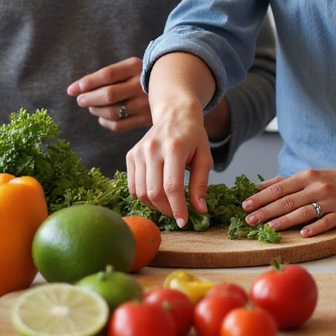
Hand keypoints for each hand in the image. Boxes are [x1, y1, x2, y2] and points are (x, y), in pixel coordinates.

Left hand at [68, 57, 150, 131]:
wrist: (172, 86)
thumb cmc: (140, 76)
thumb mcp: (129, 67)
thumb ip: (108, 75)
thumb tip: (77, 88)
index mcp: (135, 67)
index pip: (107, 74)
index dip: (87, 83)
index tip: (72, 89)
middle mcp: (142, 85)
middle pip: (109, 94)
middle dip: (89, 98)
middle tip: (80, 100)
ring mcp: (146, 104)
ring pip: (113, 112)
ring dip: (96, 111)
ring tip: (91, 107)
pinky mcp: (147, 119)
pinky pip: (120, 125)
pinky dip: (105, 123)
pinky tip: (102, 118)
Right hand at [126, 99, 211, 226]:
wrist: (174, 113)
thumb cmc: (193, 136)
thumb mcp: (204, 157)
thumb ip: (201, 184)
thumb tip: (200, 210)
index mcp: (174, 147)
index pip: (172, 186)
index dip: (178, 208)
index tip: (184, 222)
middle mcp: (152, 149)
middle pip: (154, 192)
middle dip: (167, 210)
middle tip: (178, 214)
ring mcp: (138, 152)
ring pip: (141, 192)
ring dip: (155, 206)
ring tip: (169, 205)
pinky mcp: (130, 156)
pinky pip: (133, 186)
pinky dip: (143, 197)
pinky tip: (157, 194)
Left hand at [240, 167, 335, 237]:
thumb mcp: (312, 175)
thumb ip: (287, 181)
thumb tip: (262, 185)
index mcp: (307, 177)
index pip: (279, 188)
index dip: (261, 197)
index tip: (245, 206)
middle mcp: (316, 187)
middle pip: (287, 200)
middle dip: (266, 211)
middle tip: (249, 220)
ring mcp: (330, 201)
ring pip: (304, 211)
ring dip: (285, 220)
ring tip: (270, 228)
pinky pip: (326, 221)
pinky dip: (314, 227)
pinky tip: (303, 234)